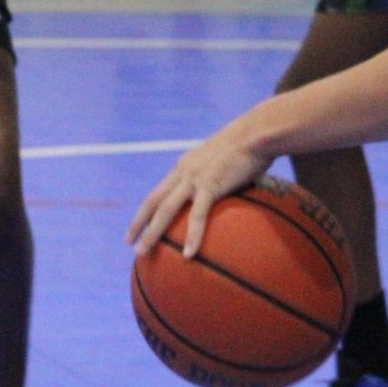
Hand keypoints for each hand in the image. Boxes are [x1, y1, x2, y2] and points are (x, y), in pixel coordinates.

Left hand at [127, 125, 270, 258]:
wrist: (258, 131)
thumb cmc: (250, 144)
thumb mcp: (227, 158)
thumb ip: (221, 174)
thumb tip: (228, 190)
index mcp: (186, 165)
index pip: (160, 190)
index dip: (147, 208)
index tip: (139, 224)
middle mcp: (184, 171)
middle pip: (154, 200)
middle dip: (138, 222)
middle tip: (129, 243)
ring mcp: (195, 178)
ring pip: (165, 209)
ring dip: (152, 232)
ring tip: (142, 252)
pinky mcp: (211, 185)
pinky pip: (198, 215)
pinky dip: (192, 236)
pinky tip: (188, 254)